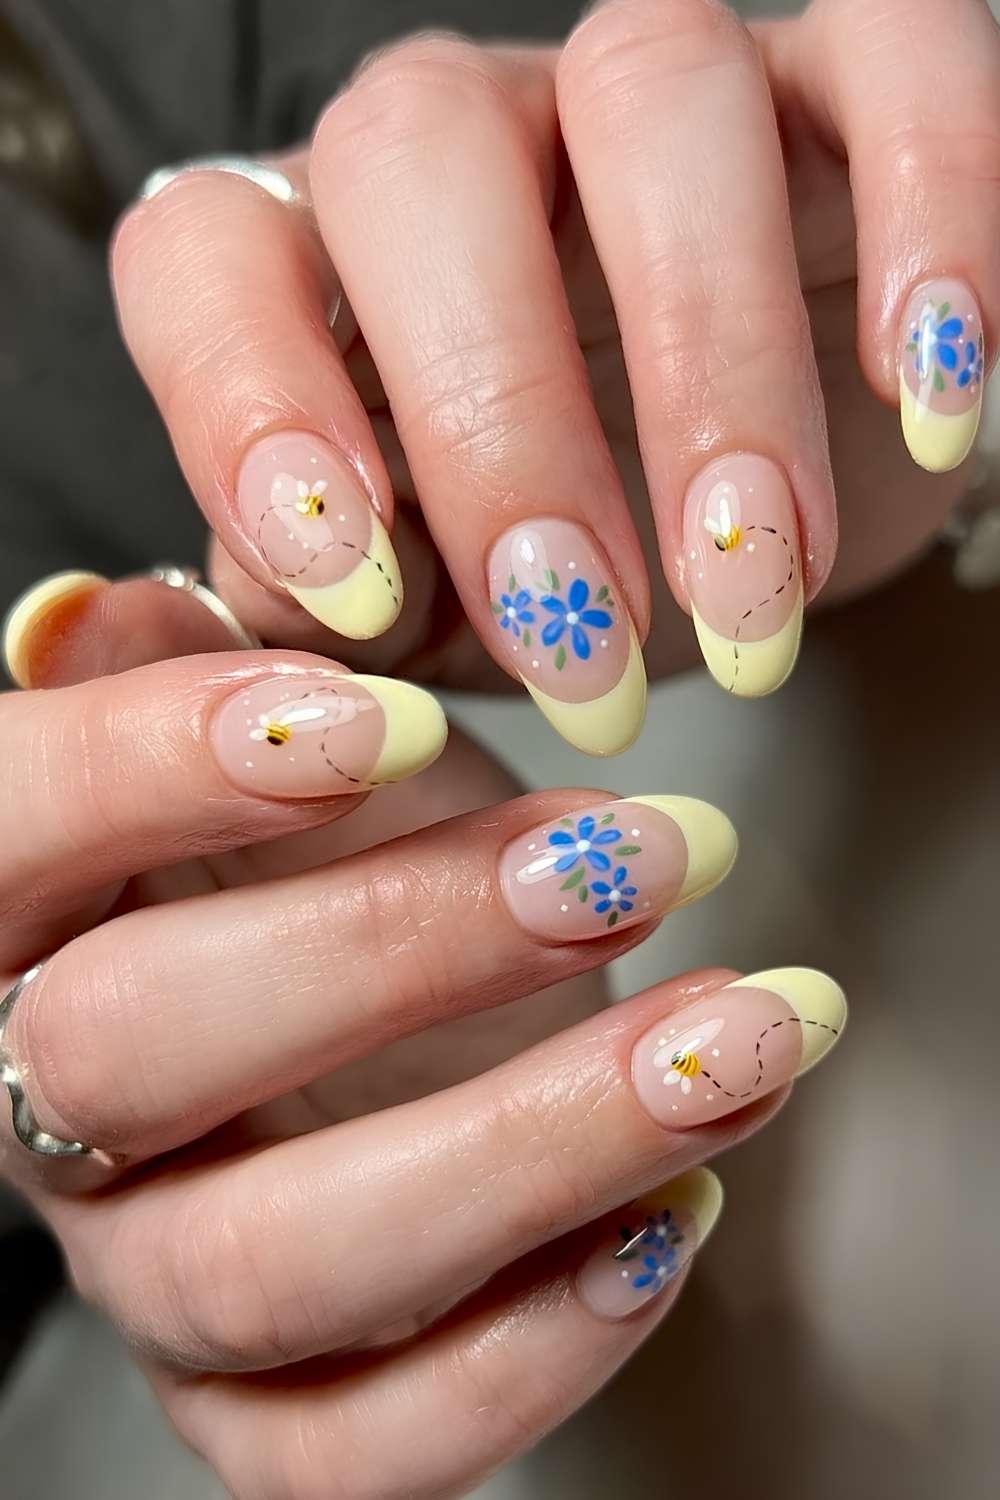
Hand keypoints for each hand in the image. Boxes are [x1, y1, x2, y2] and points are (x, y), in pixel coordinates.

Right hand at [0, 583, 846, 1498]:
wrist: (412, 1019)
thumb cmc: (333, 851)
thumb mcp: (280, 730)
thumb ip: (189, 671)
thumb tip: (77, 619)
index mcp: (33, 918)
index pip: (5, 834)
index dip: (158, 768)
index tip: (389, 719)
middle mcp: (54, 1111)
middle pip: (133, 1052)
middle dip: (403, 946)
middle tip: (635, 860)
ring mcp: (156, 1277)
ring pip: (275, 1262)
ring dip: (536, 1148)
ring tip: (743, 1038)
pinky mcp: (269, 1407)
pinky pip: (357, 1449)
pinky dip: (531, 1349)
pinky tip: (675, 1211)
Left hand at [89, 0, 998, 757]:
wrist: (751, 530)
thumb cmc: (560, 576)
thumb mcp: (421, 617)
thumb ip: (308, 613)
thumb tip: (182, 636)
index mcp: (323, 263)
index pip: (211, 255)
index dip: (251, 404)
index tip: (359, 585)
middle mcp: (468, 146)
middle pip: (425, 164)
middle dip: (507, 424)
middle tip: (588, 647)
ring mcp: (648, 94)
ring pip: (657, 97)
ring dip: (715, 365)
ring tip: (755, 582)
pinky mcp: (841, 86)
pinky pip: (896, 53)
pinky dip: (935, 210)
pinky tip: (932, 394)